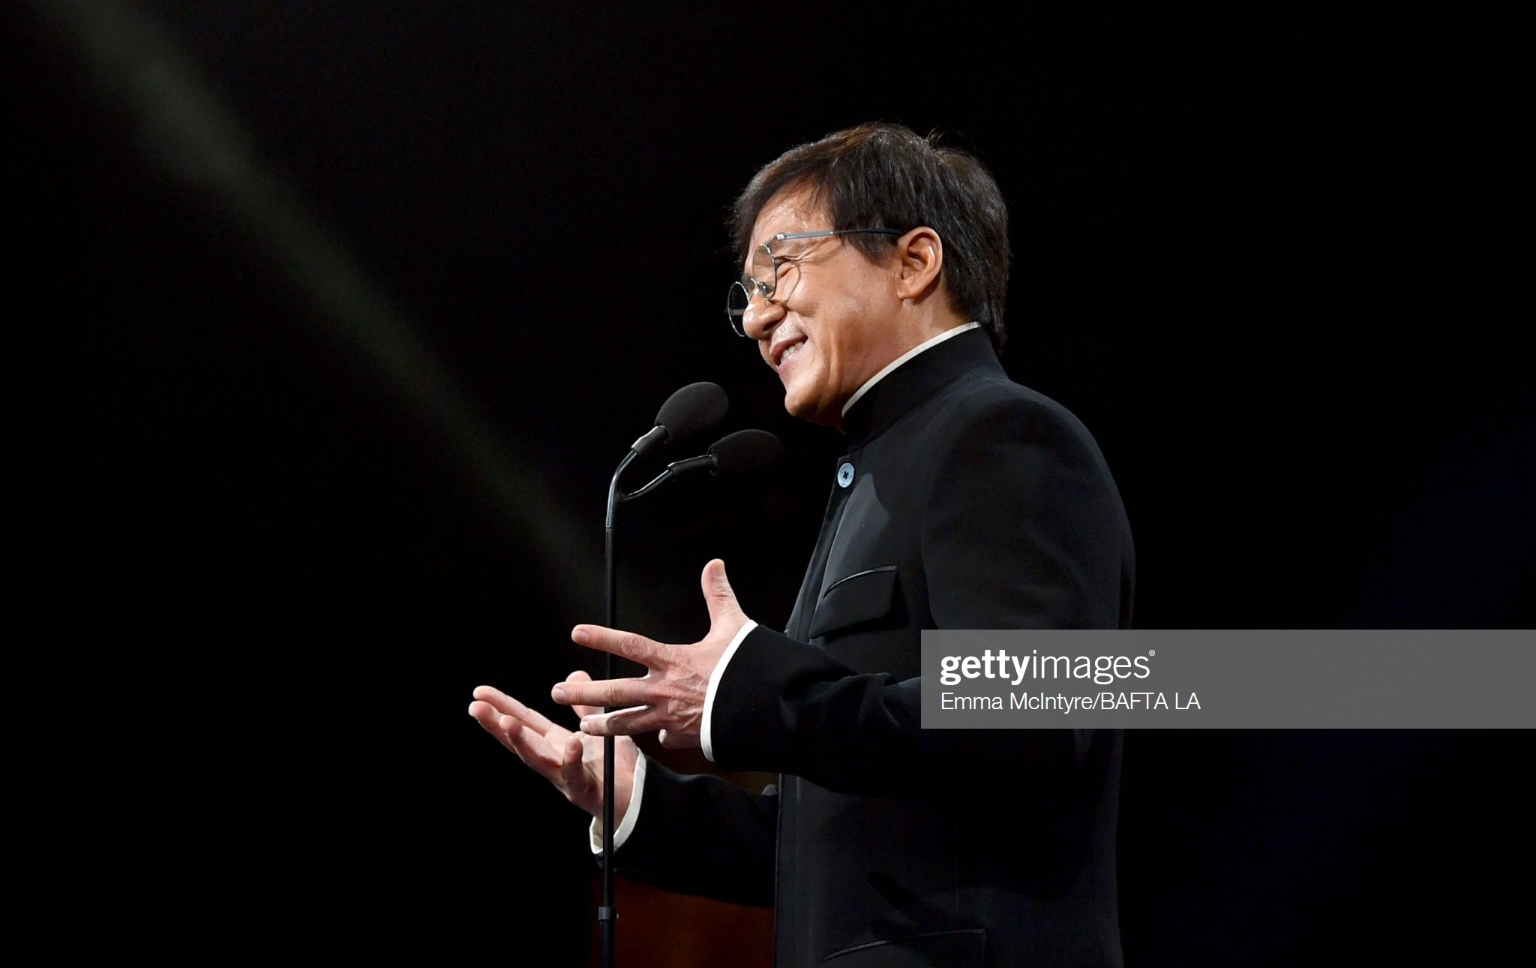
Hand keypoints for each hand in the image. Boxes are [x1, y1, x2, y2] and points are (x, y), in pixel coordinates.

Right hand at [468, 674, 636, 820]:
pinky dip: (571, 760)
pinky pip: (576, 774)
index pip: (524, 721)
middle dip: (496, 724)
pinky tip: (569, 743)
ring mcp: (565, 777)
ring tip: (506, 723)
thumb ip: (586, 707)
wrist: (638, 798)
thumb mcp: (599, 729)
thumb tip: (575, 675)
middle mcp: (554, 760)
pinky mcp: (584, 790)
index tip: (479, 693)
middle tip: (475, 707)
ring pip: (537, 760)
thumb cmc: (615, 767)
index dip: (502, 706)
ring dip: (520, 742)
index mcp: (555, 743)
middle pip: (520, 740)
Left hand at [554, 559, 749, 748]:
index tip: (577, 633)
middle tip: (556, 694)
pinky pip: (665, 738)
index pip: (629, 645)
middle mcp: (664, 690)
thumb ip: (719, 596)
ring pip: (627, 724)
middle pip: (614, 692)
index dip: (602, 637)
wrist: (763, 709)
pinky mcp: (685, 737)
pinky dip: (659, 736)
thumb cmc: (747, 668)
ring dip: (603, 725)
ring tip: (581, 726)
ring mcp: (671, 717)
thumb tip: (715, 564)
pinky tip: (656, 739)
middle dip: (582, 693)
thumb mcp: (734, 626)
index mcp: (672, 661)